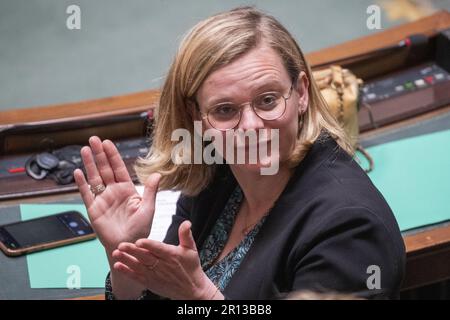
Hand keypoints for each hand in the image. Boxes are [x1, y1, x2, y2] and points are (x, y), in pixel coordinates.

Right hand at [73, 136, 160, 253]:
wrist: (128, 245)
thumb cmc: (140, 229)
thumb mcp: (148, 208)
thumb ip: (151, 191)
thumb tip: (158, 174)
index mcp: (127, 190)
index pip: (119, 168)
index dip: (113, 156)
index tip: (108, 143)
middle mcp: (113, 192)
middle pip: (105, 169)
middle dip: (99, 154)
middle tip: (93, 139)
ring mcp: (102, 199)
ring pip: (94, 178)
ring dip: (89, 164)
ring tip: (85, 150)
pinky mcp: (93, 209)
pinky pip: (86, 194)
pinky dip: (82, 183)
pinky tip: (78, 172)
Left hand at [112, 220, 221, 299]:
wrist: (191, 289)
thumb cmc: (191, 267)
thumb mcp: (191, 249)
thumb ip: (186, 235)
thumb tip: (186, 222)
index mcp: (171, 255)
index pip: (158, 249)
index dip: (149, 245)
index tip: (139, 241)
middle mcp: (162, 265)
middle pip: (145, 257)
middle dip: (132, 251)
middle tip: (121, 245)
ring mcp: (155, 275)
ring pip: (138, 267)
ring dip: (126, 260)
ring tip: (116, 254)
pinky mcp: (150, 282)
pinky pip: (137, 277)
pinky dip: (127, 272)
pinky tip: (118, 266)